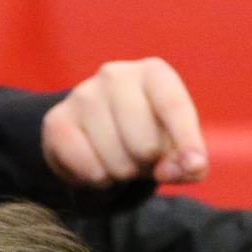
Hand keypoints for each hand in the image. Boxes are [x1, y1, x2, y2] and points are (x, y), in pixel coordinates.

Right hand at [40, 58, 207, 186]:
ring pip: (114, 158)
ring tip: (119, 161)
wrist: (97, 136)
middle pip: (144, 143)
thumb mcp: (178, 150)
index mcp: (154, 73)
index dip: (187, 141)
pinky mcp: (57, 120)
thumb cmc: (148, 138)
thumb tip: (183, 168)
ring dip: (121, 174)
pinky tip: (97, 166)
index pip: (174, 106)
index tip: (194, 166)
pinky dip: (96, 179)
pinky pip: (86, 166)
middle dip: (147, 165)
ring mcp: (83, 95)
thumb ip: (191, 162)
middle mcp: (116, 74)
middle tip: (141, 159)